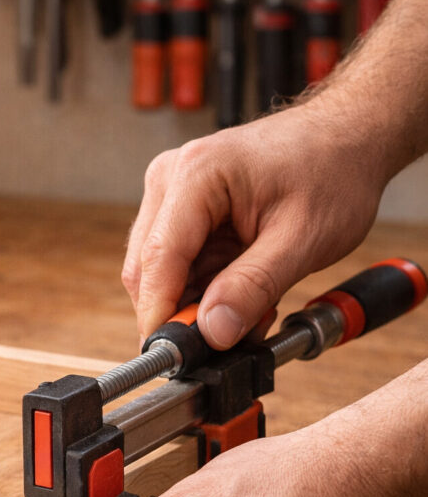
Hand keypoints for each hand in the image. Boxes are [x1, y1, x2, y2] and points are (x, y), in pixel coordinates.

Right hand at [122, 103, 385, 345]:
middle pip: (149, 269)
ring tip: (252, 309)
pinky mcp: (186, 209)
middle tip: (228, 337)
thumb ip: (253, 287)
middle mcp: (172, 179)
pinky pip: (181, 263)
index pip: (158, 260)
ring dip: (198, 302)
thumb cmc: (332, 170)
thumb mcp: (301, 239)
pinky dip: (207, 289)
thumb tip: (213, 332)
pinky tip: (244, 293)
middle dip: (183, 312)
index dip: (162, 315)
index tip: (177, 357)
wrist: (347, 138)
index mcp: (196, 174)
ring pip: (162, 272)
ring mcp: (175, 193)